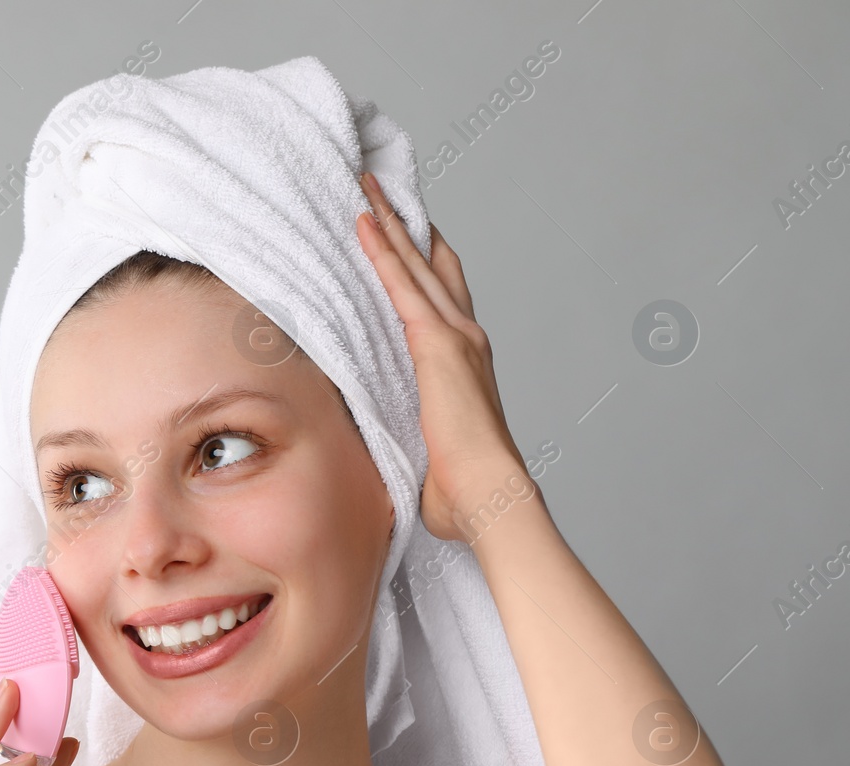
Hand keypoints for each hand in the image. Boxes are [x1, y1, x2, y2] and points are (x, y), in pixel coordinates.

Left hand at [355, 172, 529, 542]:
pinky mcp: (435, 342)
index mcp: (466, 361)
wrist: (487, 492)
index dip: (424, 260)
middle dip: (406, 224)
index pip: (441, 297)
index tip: (407, 231)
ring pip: (414, 262)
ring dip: (389, 222)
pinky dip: (381, 250)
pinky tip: (362, 222)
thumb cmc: (463, 489)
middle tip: (381, 189)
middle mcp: (466, 337)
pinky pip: (400, 283)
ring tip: (364, 187)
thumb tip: (397, 466)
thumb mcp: (432, 453)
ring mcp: (454, 335)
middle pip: (430, 264)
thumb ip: (417, 442)